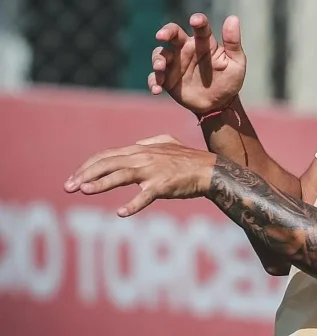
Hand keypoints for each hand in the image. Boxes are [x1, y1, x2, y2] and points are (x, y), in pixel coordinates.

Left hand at [64, 134, 215, 216]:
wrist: (208, 169)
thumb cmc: (187, 159)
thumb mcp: (167, 144)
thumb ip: (149, 144)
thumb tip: (136, 145)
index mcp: (141, 149)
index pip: (107, 155)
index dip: (88, 166)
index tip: (74, 178)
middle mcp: (144, 157)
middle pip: (109, 163)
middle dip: (86, 174)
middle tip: (68, 186)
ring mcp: (153, 170)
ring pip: (122, 175)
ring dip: (102, 183)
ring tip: (85, 190)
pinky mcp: (163, 185)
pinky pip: (146, 195)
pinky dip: (133, 204)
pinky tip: (121, 213)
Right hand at [149, 13, 245, 114]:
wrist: (219, 104)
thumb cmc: (229, 80)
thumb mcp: (236, 62)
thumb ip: (233, 42)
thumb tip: (233, 18)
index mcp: (204, 43)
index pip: (200, 28)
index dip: (198, 21)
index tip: (195, 20)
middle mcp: (187, 49)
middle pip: (173, 34)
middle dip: (166, 32)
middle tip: (160, 35)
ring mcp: (176, 64)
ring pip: (160, 54)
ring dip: (157, 59)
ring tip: (160, 67)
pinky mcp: (168, 79)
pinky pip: (155, 77)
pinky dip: (153, 81)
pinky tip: (157, 90)